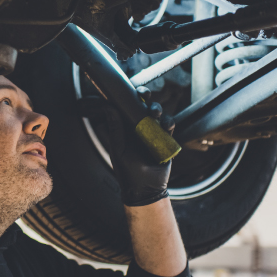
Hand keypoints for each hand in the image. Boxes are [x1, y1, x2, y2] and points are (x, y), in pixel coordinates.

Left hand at [81, 87, 173, 205]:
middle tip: (145, 95)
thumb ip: (115, 128)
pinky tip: (166, 124)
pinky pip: (169, 127)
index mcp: (126, 127)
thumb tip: (107, 106)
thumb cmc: (127, 171)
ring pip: (158, 114)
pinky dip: (169, 123)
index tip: (130, 88)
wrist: (144, 189)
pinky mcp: (165, 141)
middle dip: (146, 97)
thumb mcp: (119, 148)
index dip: (129, 96)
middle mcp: (139, 128)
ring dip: (157, 109)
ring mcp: (153, 133)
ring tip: (154, 114)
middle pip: (144, 106)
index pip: (127, 107)